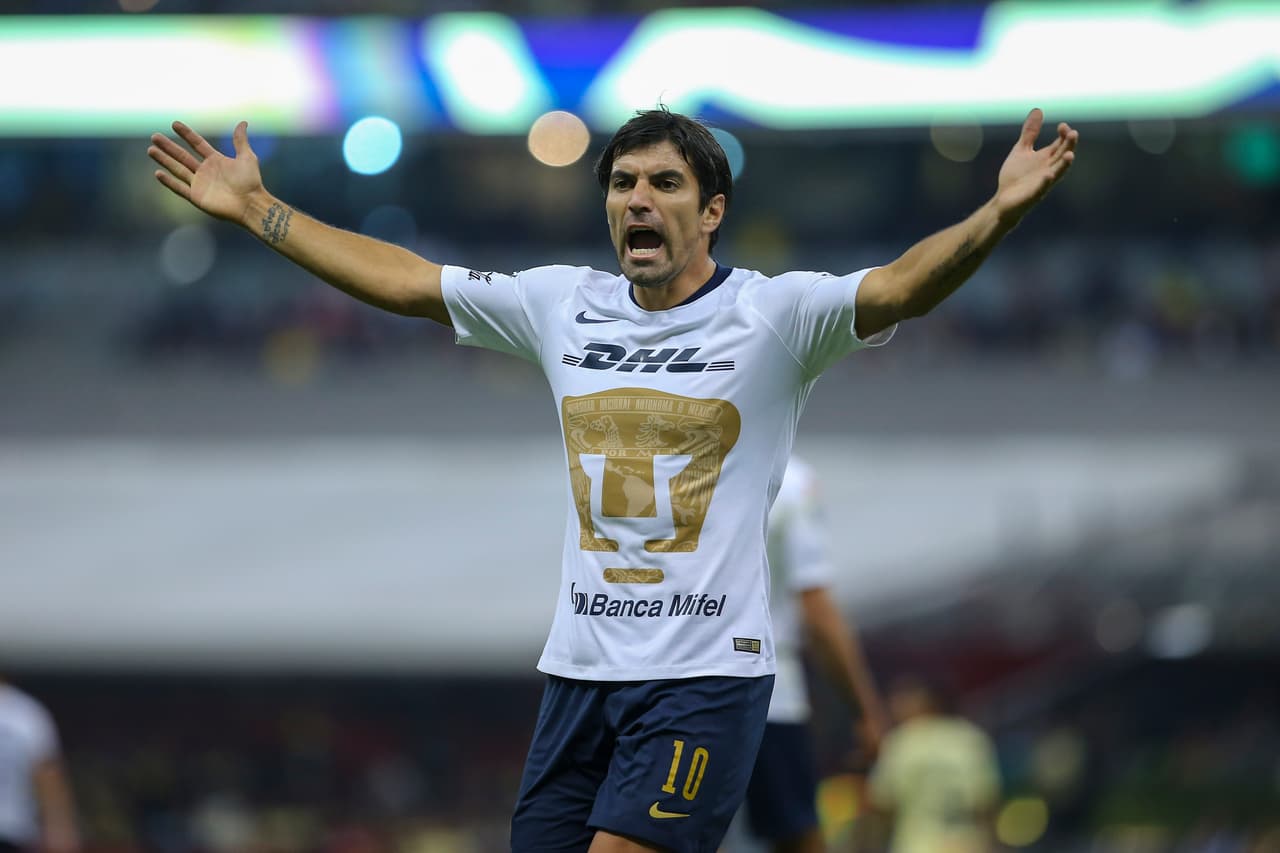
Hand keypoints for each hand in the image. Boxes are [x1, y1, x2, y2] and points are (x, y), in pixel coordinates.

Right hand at [148, 120, 263, 226]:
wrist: (251, 204)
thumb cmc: (251, 182)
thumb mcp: (247, 157)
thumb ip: (240, 141)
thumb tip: (243, 122)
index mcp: (216, 161)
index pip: (197, 144)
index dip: (187, 134)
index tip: (174, 124)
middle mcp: (205, 171)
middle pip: (182, 156)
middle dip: (168, 146)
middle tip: (154, 136)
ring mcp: (200, 184)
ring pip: (178, 169)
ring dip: (164, 160)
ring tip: (150, 150)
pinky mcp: (197, 197)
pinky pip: (180, 188)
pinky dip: (169, 182)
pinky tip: (158, 173)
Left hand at [993, 108, 1077, 222]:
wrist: (1003, 201)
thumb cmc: (1015, 176)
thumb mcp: (1022, 150)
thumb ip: (1030, 132)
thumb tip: (1038, 109)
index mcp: (1046, 158)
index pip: (1060, 144)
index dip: (1064, 135)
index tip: (1063, 125)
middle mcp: (1048, 169)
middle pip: (1061, 156)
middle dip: (1068, 145)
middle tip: (1073, 134)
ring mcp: (1042, 183)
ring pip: (1057, 173)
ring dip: (1064, 165)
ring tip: (1070, 155)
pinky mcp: (1033, 195)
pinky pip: (1041, 189)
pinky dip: (1044, 183)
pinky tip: (1047, 175)